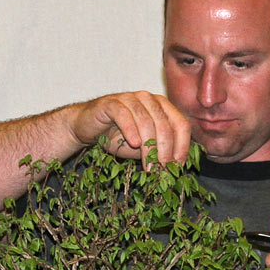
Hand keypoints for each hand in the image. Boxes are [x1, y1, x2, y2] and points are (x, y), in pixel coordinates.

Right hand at [71, 91, 191, 165]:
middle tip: (162, 171)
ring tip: (148, 167)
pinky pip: (125, 115)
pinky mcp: (112, 102)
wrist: (88, 128)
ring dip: (149, 148)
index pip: (181, 125)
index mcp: (163, 108)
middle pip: (165, 126)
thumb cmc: (118, 137)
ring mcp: (131, 98)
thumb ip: (159, 152)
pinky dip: (131, 130)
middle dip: (165, 152)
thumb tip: (175, 169)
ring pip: (147, 122)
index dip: (182, 148)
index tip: (176, 168)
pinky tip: (134, 144)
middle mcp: (149, 99)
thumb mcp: (144, 148)